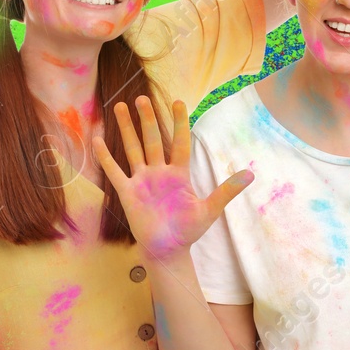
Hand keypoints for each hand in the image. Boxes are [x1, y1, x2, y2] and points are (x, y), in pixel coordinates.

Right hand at [94, 96, 252, 259]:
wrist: (168, 251)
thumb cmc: (189, 230)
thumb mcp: (209, 210)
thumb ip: (226, 191)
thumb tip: (251, 174)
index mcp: (179, 173)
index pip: (179, 142)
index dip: (179, 122)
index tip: (177, 101)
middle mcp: (159, 172)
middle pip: (152, 140)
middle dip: (148, 119)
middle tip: (142, 98)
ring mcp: (142, 180)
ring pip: (132, 148)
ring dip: (126, 129)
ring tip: (120, 106)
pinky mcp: (127, 192)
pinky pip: (114, 171)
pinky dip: (106, 157)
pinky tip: (98, 139)